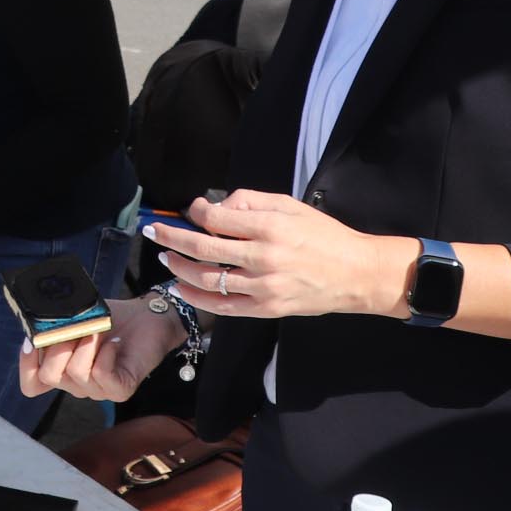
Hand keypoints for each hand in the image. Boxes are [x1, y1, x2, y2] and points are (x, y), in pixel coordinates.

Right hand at [18, 296, 184, 401]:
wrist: (147, 318)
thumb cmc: (111, 319)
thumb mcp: (76, 318)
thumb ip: (54, 325)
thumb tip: (36, 325)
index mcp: (62, 370)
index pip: (32, 384)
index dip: (26, 366)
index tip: (30, 341)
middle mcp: (77, 384)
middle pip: (49, 376)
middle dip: (57, 344)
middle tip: (73, 326)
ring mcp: (98, 390)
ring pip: (76, 373)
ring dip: (86, 344)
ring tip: (98, 328)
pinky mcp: (120, 389)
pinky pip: (101, 374)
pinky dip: (105, 354)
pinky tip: (114, 343)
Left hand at [149, 192, 411, 321]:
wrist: (357, 274)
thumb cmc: (323, 235)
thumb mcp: (290, 206)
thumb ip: (250, 201)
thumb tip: (214, 206)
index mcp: (270, 227)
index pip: (217, 218)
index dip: (196, 213)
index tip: (190, 210)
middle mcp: (264, 258)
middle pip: (203, 247)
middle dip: (172, 237)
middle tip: (154, 231)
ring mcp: (264, 287)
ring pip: (208, 279)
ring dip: (179, 267)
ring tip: (166, 257)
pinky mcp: (267, 309)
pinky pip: (223, 307)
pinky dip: (196, 297)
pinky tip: (181, 287)